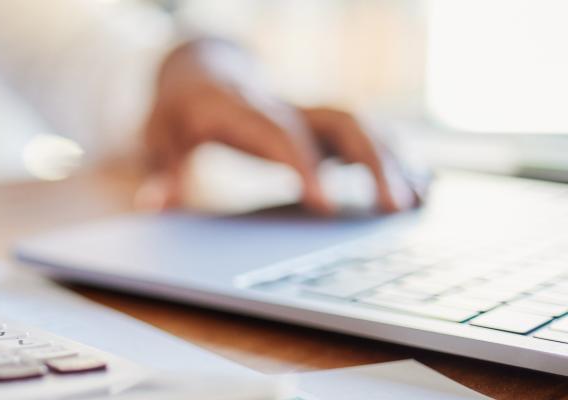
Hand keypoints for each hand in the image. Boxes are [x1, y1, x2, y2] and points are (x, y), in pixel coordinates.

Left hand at [139, 39, 423, 213]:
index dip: (306, 166)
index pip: (282, 134)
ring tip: (417, 204)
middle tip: (394, 209)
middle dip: (371, 161)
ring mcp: (307, 110)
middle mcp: (284, 104)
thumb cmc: (178, 111)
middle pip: (339, 121)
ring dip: (393, 160)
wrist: (199, 71)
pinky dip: (396, 156)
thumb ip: (162, 170)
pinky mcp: (320, 123)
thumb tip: (152, 205)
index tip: (328, 206)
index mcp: (243, 108)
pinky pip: (366, 132)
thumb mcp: (158, 136)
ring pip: (361, 124)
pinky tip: (423, 188)